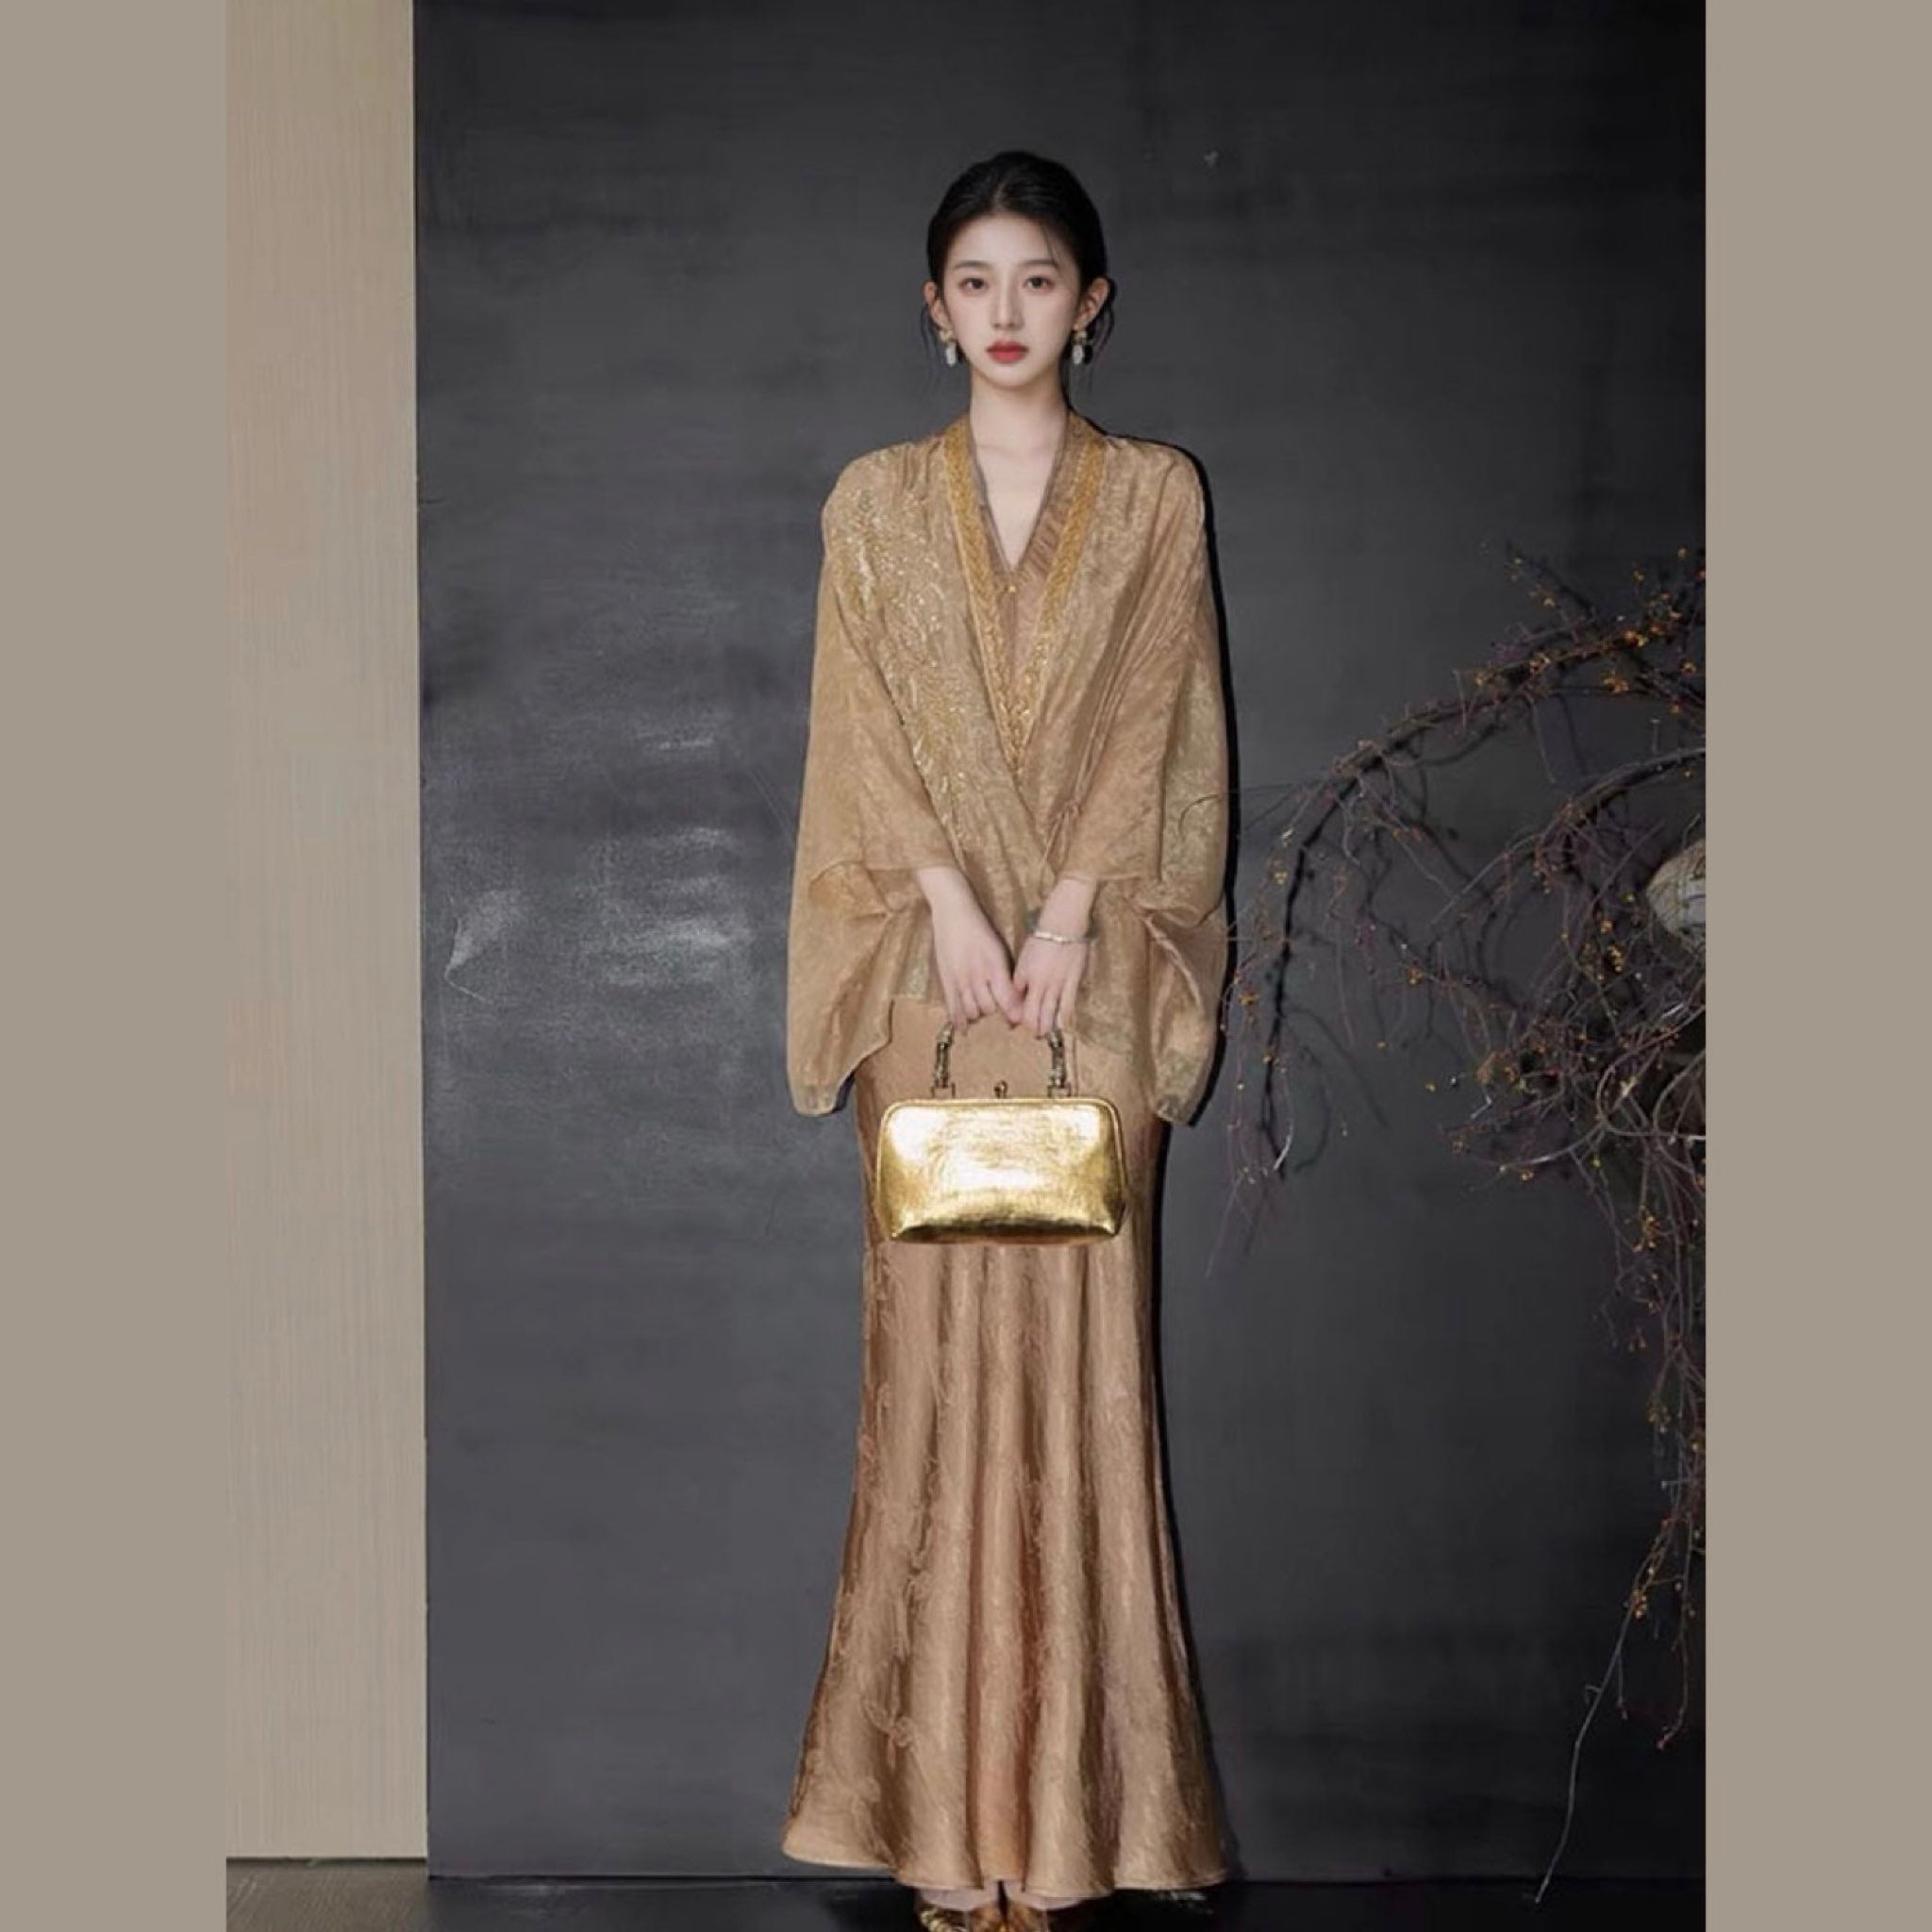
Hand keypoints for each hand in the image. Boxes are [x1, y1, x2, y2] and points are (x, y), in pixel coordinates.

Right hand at [917, 866, 1023, 1027]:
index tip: (1017, 1019)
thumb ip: (1004, 972)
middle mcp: (978, 976)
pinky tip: (963, 1029)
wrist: (952, 911)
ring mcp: (960, 979)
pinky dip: (959, 1021)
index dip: (1014, 1013)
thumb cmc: (978, 927)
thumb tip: (1015, 992)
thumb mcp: (997, 948)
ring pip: (972, 1011)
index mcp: (995, 966)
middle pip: (990, 1008)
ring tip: (981, 1012)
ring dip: (978, 1015)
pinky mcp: (946, 980)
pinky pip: (953, 1007)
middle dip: (996, 1014)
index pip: (1009, 999)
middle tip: (999, 1015)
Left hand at [1011, 873, 1096, 1037]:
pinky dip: (1065, 1017)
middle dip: (1033, 1026)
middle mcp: (1041, 984)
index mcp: (1026, 978)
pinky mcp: (1073, 981)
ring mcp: (1058, 984)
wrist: (1063, 924)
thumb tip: (1017, 994)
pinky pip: (1068, 1004)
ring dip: (1048, 1026)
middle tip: (1034, 1034)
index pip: (1021, 1004)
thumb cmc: (1042, 937)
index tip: (1017, 1025)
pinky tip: (1064, 1025)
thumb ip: (1020, 978)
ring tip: (1046, 1034)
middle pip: (1035, 1012)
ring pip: (1051, 1012)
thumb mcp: (1024, 958)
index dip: (1018, 1018)